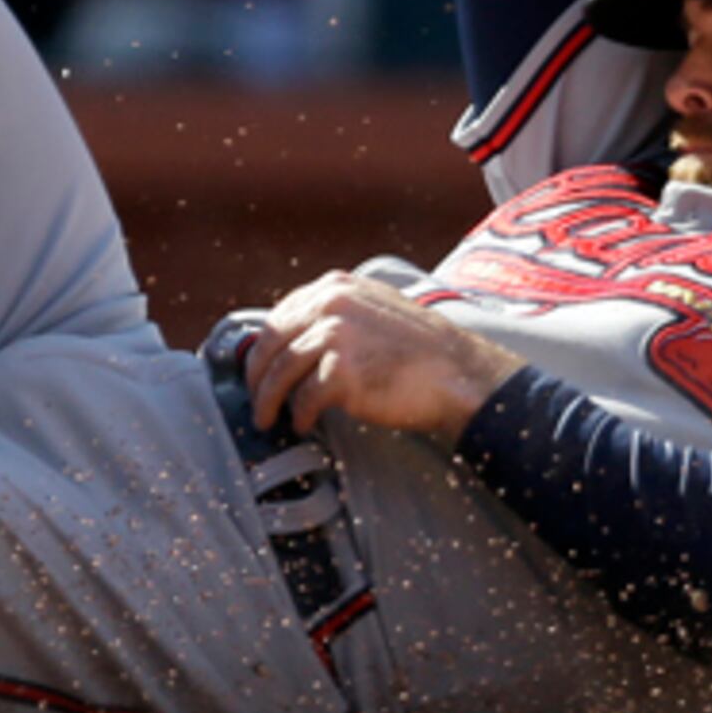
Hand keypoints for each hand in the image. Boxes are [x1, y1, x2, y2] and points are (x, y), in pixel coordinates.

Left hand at [242, 273, 526, 442]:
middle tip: (256, 401)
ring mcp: (336, 336)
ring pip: (280, 373)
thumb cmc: (419, 349)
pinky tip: (305, 425)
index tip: (258, 370)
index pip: (279, 316)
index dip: (263, 349)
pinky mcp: (341, 372)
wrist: (456, 372)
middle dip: (257, 377)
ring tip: (268, 419)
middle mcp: (331, 304)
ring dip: (269, 402)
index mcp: (336, 287)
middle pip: (271, 344)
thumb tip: (294, 341)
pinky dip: (300, 416)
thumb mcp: (373, 310)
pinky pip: (304, 400)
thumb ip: (336, 315)